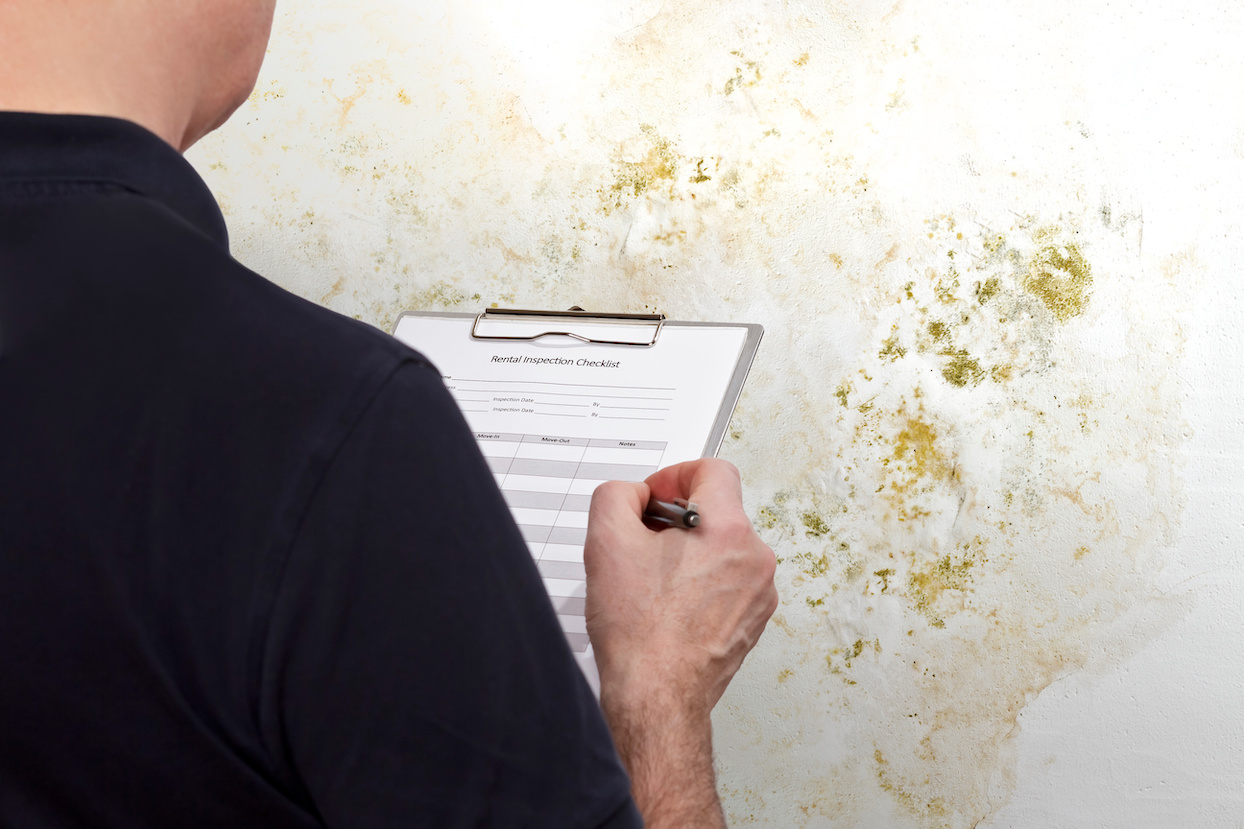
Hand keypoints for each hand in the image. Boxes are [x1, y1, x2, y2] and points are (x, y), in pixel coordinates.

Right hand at [584, 459, 777, 827]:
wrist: (657, 697)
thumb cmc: (640, 633)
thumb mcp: (606, 541)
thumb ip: (617, 495)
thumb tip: (634, 495)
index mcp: (729, 531)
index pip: (713, 471)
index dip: (675, 476)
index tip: (654, 498)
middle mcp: (755, 560)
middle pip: (716, 512)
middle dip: (676, 521)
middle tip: (643, 544)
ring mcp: (758, 595)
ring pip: (722, 550)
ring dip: (688, 555)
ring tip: (653, 582)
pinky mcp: (751, 623)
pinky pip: (727, 584)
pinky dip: (699, 586)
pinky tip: (668, 607)